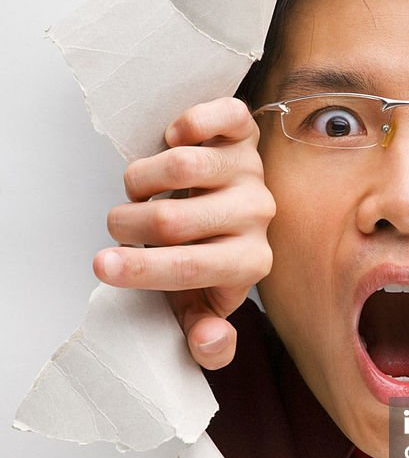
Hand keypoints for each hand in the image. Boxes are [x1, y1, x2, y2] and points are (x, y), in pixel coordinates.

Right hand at [93, 97, 274, 369]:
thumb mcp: (200, 304)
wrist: (228, 207)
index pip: (191, 268)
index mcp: (251, 262)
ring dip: (141, 179)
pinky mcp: (245, 133)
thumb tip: (210, 342)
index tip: (101, 265)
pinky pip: (223, 115)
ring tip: (139, 193)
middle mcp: (258, 214)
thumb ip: (205, 337)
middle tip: (120, 225)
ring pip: (183, 166)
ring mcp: (251, 170)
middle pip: (173, 220)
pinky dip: (191, 123)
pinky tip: (173, 139)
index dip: (141, 269)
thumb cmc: (206, 255)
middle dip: (128, 225)